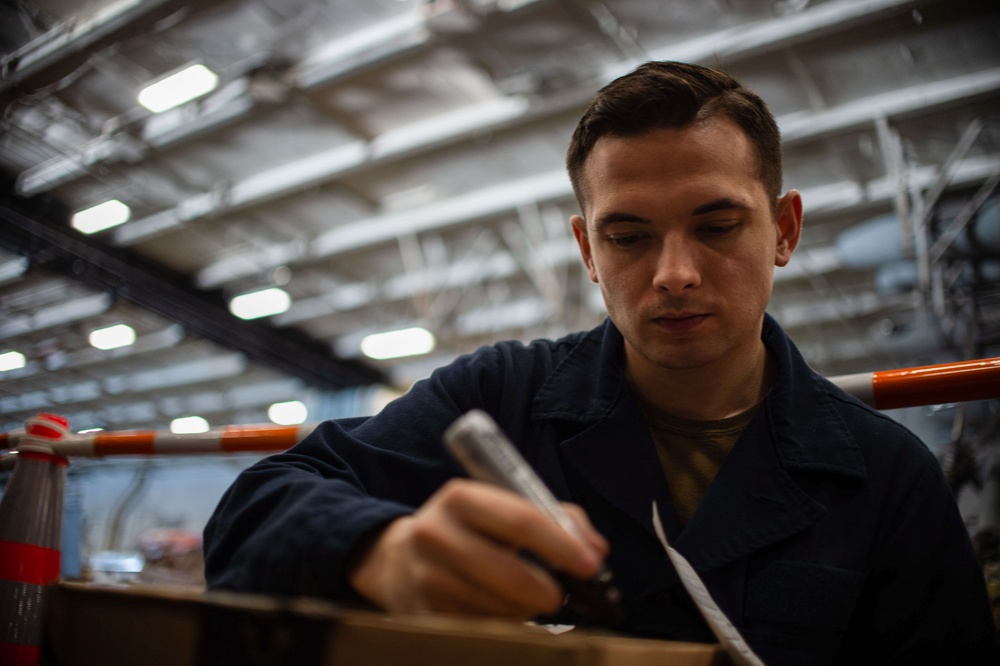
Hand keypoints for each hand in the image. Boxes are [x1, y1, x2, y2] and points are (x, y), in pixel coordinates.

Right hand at [346, 479, 608, 618]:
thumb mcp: (504, 507)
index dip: (561, 545)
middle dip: (546, 590)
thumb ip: (558, 518)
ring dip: (522, 610)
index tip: (591, 564)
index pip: (521, 520)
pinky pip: (478, 628)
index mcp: (460, 497)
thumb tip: (597, 551)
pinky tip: (499, 610)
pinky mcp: (422, 613)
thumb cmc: (470, 528)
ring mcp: (425, 577)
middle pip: (508, 573)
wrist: (400, 557)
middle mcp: (436, 533)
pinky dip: (500, 624)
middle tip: (561, 595)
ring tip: (523, 597)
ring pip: (496, 608)